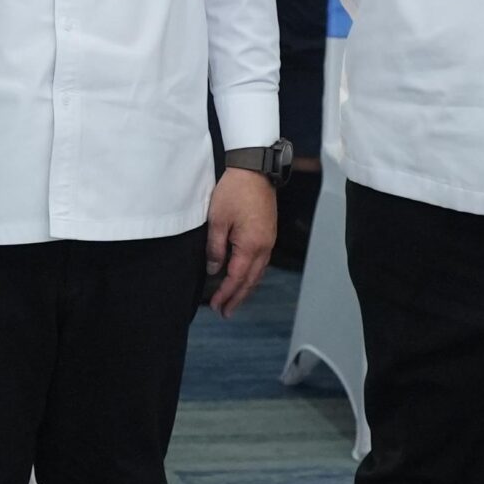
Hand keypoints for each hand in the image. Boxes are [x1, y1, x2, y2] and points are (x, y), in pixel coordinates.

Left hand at [205, 169, 276, 317]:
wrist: (254, 171)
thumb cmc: (233, 193)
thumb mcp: (217, 219)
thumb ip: (215, 247)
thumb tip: (214, 270)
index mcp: (251, 246)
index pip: (237, 277)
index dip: (226, 294)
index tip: (216, 307)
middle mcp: (264, 248)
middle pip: (250, 280)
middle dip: (237, 298)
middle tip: (224, 312)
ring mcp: (268, 242)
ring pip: (257, 273)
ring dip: (245, 288)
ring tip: (233, 300)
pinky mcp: (268, 234)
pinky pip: (260, 263)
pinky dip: (251, 275)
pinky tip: (244, 277)